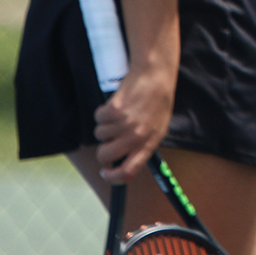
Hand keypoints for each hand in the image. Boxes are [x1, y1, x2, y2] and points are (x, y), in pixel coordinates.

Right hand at [91, 69, 175, 183]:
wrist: (155, 77)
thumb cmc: (157, 103)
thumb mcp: (157, 129)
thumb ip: (142, 146)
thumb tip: (124, 160)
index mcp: (149, 144)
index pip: (128, 172)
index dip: (113, 177)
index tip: (105, 173)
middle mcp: (136, 137)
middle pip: (105, 155)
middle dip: (103, 150)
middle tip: (109, 140)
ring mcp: (124, 124)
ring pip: (100, 135)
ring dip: (106, 126)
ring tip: (120, 115)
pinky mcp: (113, 110)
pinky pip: (98, 118)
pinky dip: (103, 113)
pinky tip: (116, 105)